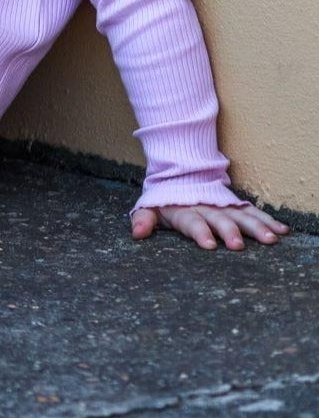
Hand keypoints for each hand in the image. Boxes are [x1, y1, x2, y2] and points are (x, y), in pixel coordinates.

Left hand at [130, 202, 289, 250]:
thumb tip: (136, 233)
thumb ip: (144, 219)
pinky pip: (253, 212)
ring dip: (256, 227)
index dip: (200, 232)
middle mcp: (206, 207)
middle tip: (237, 244)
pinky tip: (282, 230)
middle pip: (219, 219)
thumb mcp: (151, 207)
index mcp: (185, 210)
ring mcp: (223, 205)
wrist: (181, 173)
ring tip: (270, 239)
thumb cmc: (166, 199)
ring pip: (241, 215)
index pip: (192, 222)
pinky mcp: (236, 205)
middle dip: (229, 230)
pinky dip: (268, 220)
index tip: (209, 244)